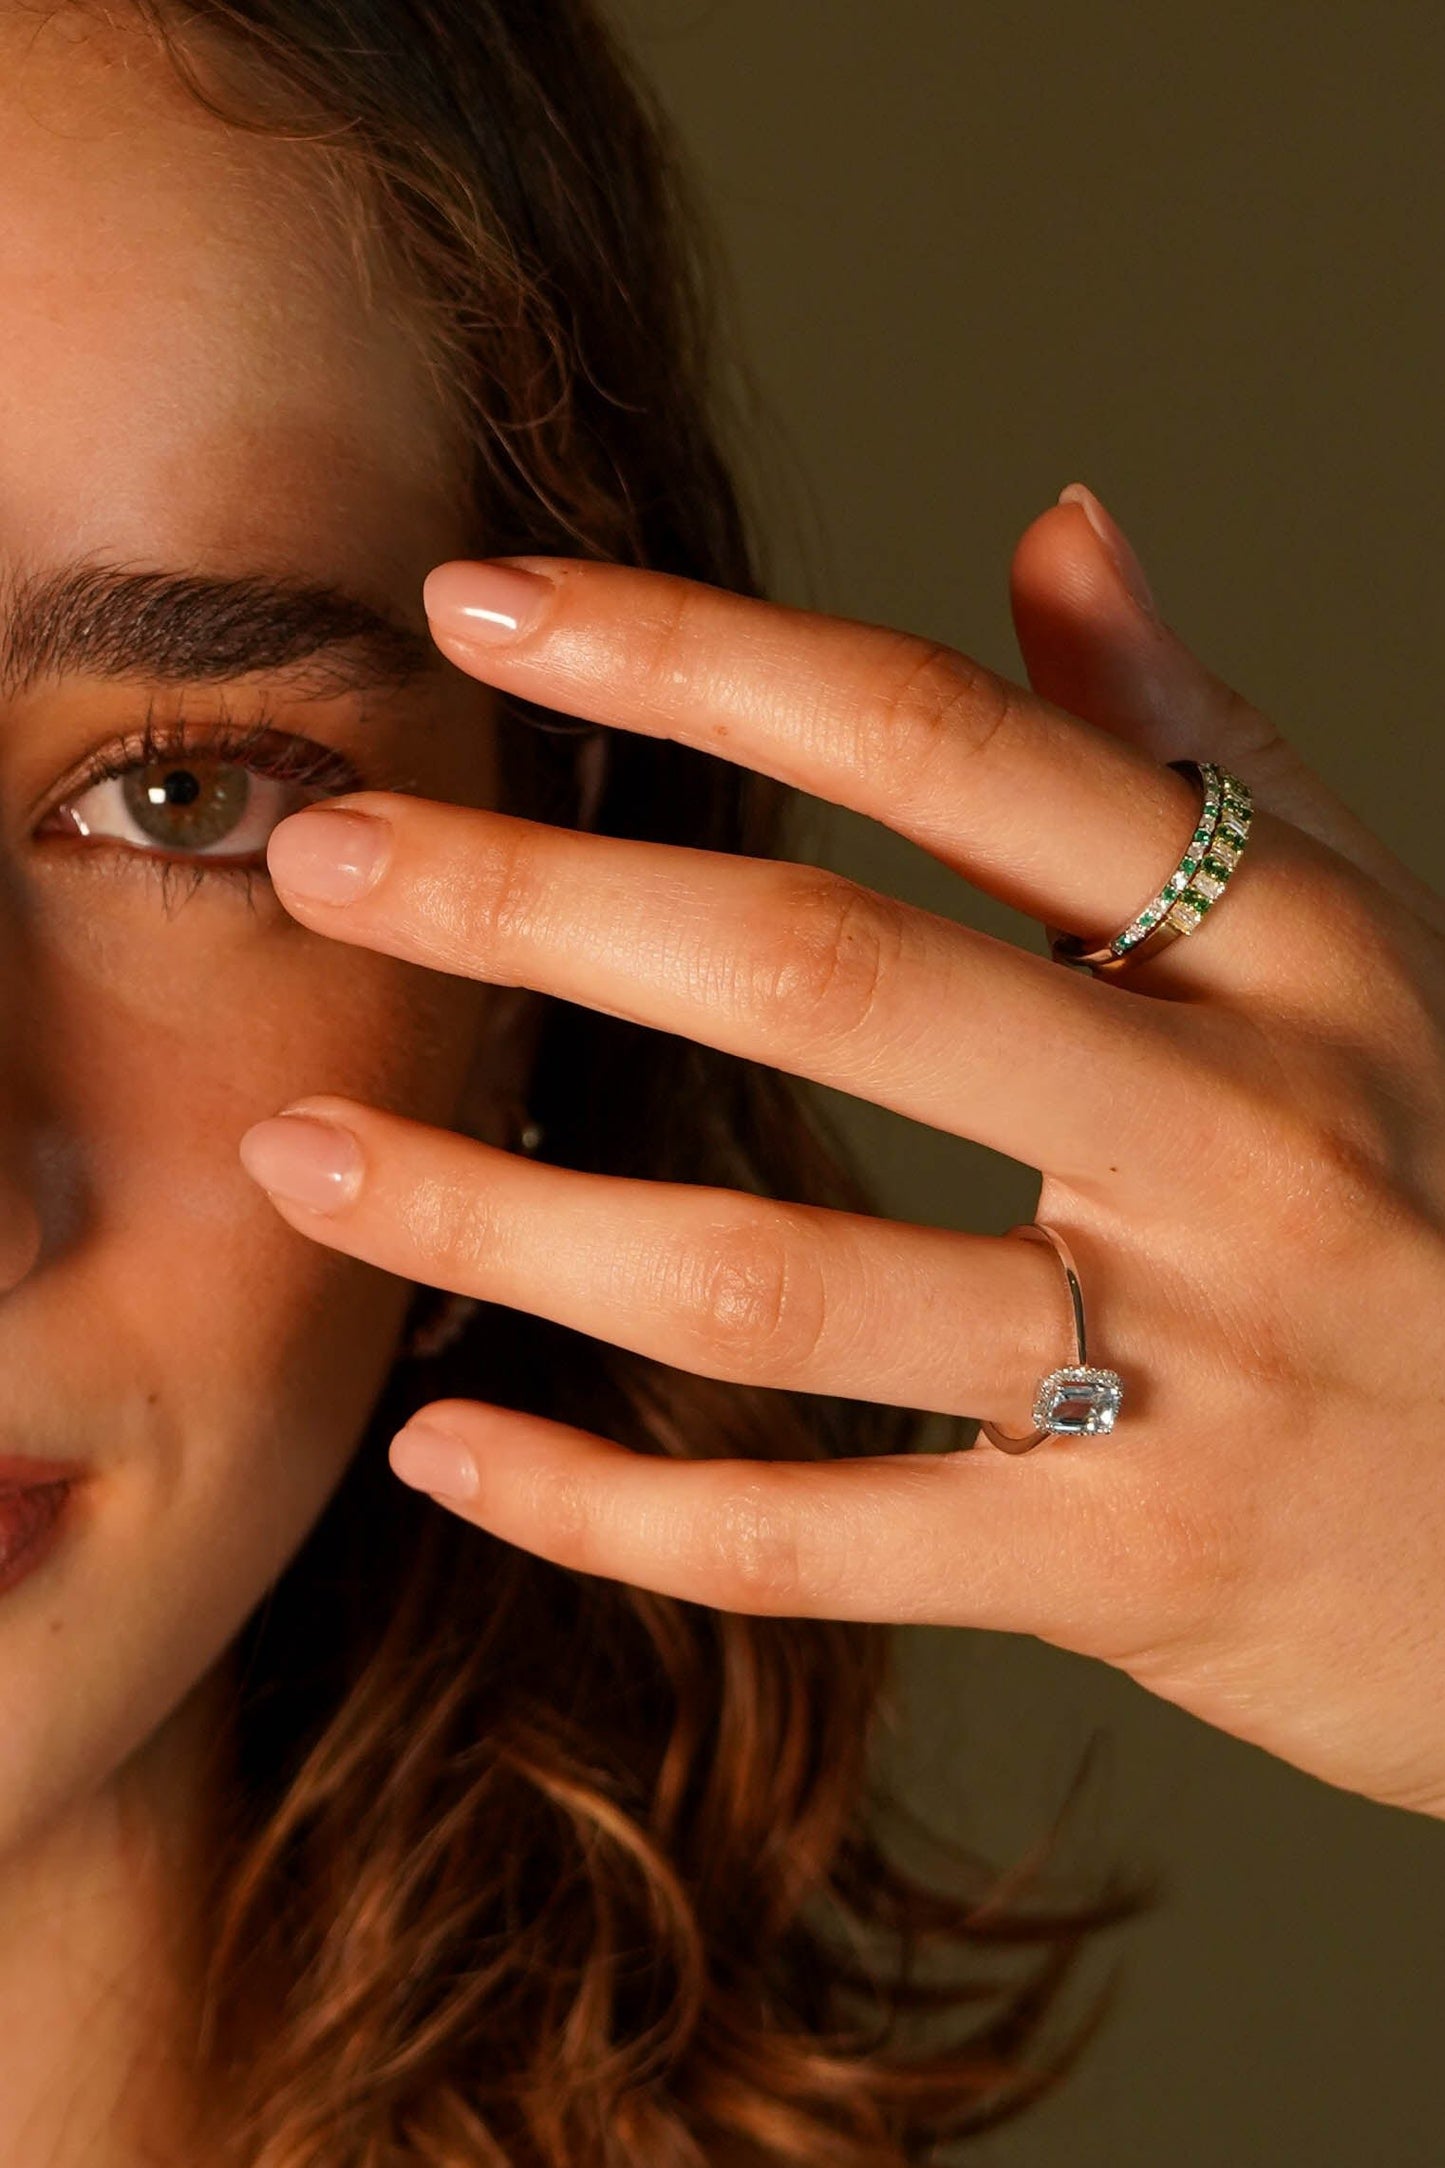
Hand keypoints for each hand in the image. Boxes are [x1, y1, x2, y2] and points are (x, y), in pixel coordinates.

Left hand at [237, 489, 1444, 1820]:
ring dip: (506, 1223)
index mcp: (1286, 954)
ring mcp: (1188, 1376)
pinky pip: (820, 1546)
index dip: (698, 656)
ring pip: (782, 1288)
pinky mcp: (1130, 1578)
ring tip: (300, 1159)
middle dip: (542, 908)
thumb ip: (1196, 751)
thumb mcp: (1365, 958)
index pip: (954, 749)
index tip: (478, 601)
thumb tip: (1056, 529)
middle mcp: (1237, 1139)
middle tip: (320, 859)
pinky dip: (611, 1508)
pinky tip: (443, 1449)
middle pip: (830, 985)